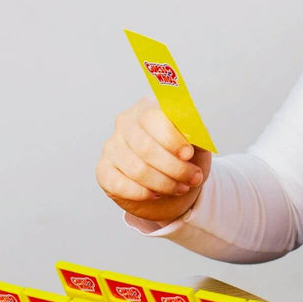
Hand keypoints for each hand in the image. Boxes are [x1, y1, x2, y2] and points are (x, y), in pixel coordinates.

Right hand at [95, 96, 211, 221]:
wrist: (175, 184)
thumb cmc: (187, 158)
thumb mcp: (199, 145)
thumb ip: (198, 135)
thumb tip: (194, 134)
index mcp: (149, 108)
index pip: (153, 117)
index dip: (172, 138)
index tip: (189, 154)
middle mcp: (126, 123)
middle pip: (145, 147)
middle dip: (175, 167)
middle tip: (193, 178)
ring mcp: (112, 146)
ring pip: (136, 169)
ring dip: (164, 183)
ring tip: (182, 188)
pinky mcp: (103, 170)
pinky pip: (119, 184)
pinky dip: (143, 193)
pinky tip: (156, 194)